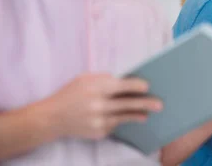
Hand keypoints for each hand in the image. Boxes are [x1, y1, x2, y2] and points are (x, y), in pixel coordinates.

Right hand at [40, 73, 162, 139]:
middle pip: (127, 104)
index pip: (121, 86)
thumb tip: (126, 80)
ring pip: (124, 117)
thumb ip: (104, 79)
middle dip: (145, 103)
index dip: (136, 86)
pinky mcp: (98, 132)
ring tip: (147, 114)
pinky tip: (125, 117)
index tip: (147, 86)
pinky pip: (114, 125)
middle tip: (159, 104)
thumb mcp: (85, 79)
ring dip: (137, 115)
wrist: (52, 117)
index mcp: (96, 88)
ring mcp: (98, 121)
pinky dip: (119, 120)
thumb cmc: (70, 93)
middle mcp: (98, 105)